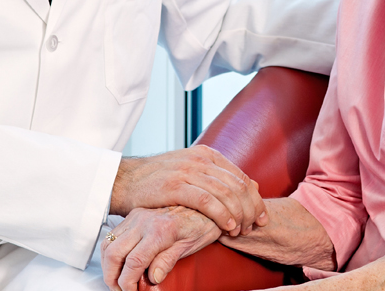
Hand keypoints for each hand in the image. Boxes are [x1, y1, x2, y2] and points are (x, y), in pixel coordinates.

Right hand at [101, 206, 221, 290]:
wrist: (204, 202)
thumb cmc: (202, 222)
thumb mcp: (190, 245)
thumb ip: (168, 261)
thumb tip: (153, 278)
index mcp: (160, 230)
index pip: (133, 262)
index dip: (128, 282)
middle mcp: (144, 221)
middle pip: (114, 253)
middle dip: (112, 277)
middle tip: (120, 289)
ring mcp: (137, 216)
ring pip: (109, 243)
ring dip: (108, 265)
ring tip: (117, 279)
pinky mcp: (135, 213)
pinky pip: (113, 234)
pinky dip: (110, 252)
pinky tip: (118, 262)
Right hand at [111, 145, 266, 235]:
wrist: (124, 179)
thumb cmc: (157, 180)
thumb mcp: (189, 171)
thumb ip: (214, 176)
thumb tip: (246, 184)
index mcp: (206, 154)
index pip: (241, 176)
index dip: (255, 198)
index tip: (260, 216)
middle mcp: (200, 160)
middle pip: (239, 185)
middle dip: (251, 208)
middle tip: (256, 226)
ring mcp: (188, 171)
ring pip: (227, 194)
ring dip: (239, 215)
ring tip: (242, 231)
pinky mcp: (176, 186)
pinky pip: (208, 201)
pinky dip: (222, 215)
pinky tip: (228, 227)